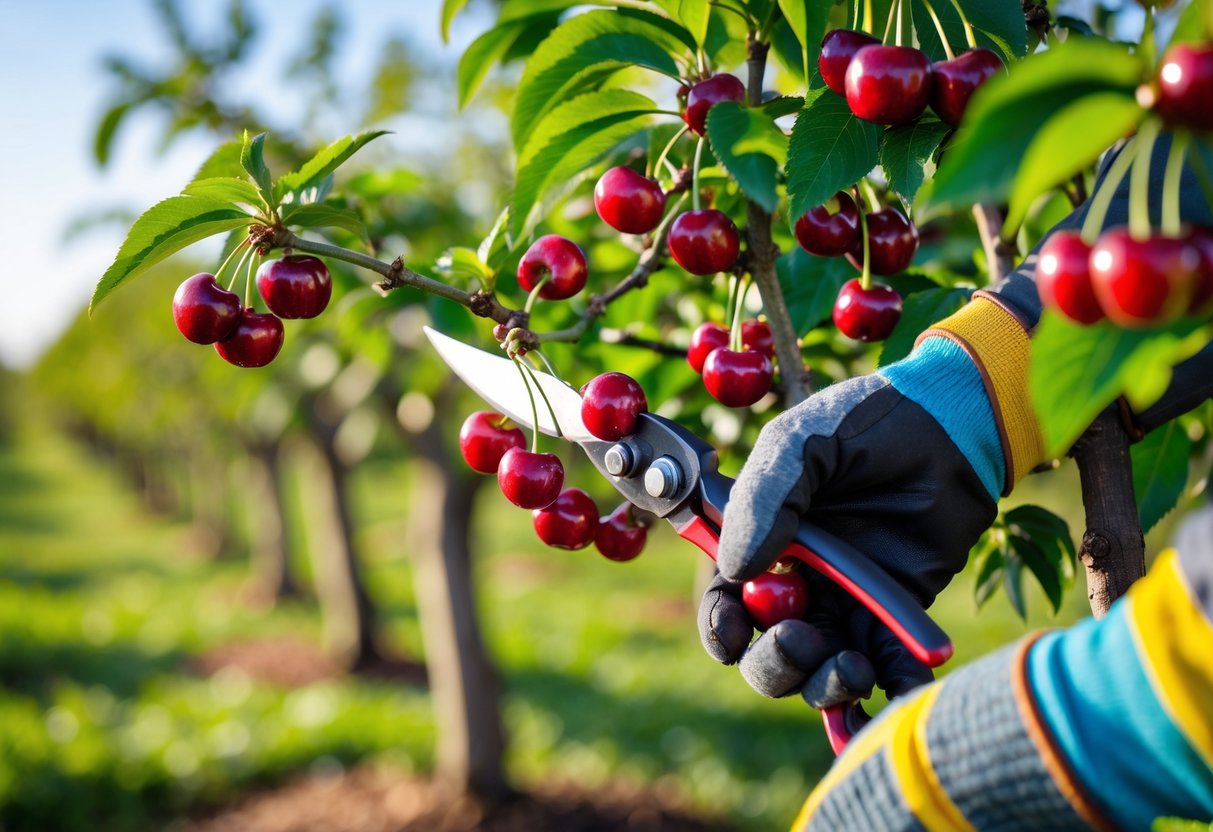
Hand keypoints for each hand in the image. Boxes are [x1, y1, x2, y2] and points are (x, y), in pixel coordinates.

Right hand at [699, 369, 998, 705]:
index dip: (722, 628)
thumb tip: (737, 567)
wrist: (950, 424)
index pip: (727, 602)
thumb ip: (762, 498)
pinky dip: (892, 689)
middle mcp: (799, 582)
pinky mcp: (897, 614)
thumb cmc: (866, 423)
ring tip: (853, 667)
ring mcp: (847, 602)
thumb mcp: (800, 443)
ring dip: (825, 685)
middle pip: (768, 653)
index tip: (732, 635)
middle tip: (800, 640)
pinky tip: (899, 690)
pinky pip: (889, 666)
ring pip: (821, 672)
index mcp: (762, 543)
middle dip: (775, 665)